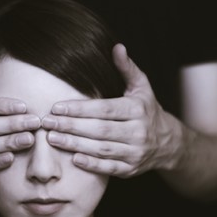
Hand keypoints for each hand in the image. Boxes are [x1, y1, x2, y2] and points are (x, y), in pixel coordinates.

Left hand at [42, 44, 181, 177]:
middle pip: (99, 130)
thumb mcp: (142, 88)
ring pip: (101, 149)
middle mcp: (137, 132)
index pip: (104, 109)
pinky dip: (91, 165)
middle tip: (46, 123)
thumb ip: (127, 69)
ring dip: (75, 145)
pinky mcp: (130, 170)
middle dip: (70, 126)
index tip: (56, 108)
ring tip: (52, 139)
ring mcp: (135, 153)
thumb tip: (117, 47)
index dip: (79, 109)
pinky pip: (109, 168)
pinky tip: (73, 159)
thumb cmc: (148, 111)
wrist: (169, 143)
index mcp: (137, 110)